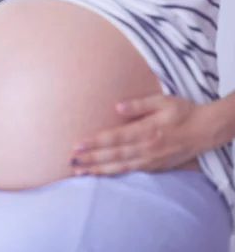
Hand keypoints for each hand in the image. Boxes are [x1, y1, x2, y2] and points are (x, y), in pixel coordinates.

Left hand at [70, 94, 208, 175]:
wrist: (205, 130)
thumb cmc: (182, 112)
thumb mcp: (162, 101)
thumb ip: (139, 104)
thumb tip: (116, 107)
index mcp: (147, 130)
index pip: (115, 137)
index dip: (95, 142)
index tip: (77, 144)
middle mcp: (147, 148)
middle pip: (113, 155)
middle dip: (90, 159)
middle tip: (70, 160)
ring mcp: (151, 160)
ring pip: (120, 167)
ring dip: (98, 169)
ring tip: (78, 171)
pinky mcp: (154, 167)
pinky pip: (130, 172)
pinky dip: (113, 174)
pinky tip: (99, 174)